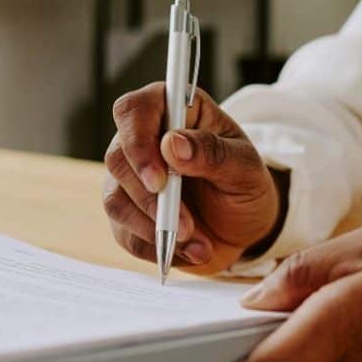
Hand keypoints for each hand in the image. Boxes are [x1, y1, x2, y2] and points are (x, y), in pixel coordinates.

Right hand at [103, 82, 282, 275]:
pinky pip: (124, 234)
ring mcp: (130, 178)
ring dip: (154, 228)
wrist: (244, 226)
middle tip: (187, 225)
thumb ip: (213, 152)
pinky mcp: (128, 213)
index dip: (137, 142)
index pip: (133, 110)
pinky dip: (156, 248)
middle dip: (151, 199)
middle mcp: (143, 139)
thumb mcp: (246, 168)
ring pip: (115, 200)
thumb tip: (172, 143)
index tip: (159, 180)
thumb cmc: (246, 185)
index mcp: (173, 111)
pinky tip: (188, 251)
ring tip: (197, 242)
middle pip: (118, 159)